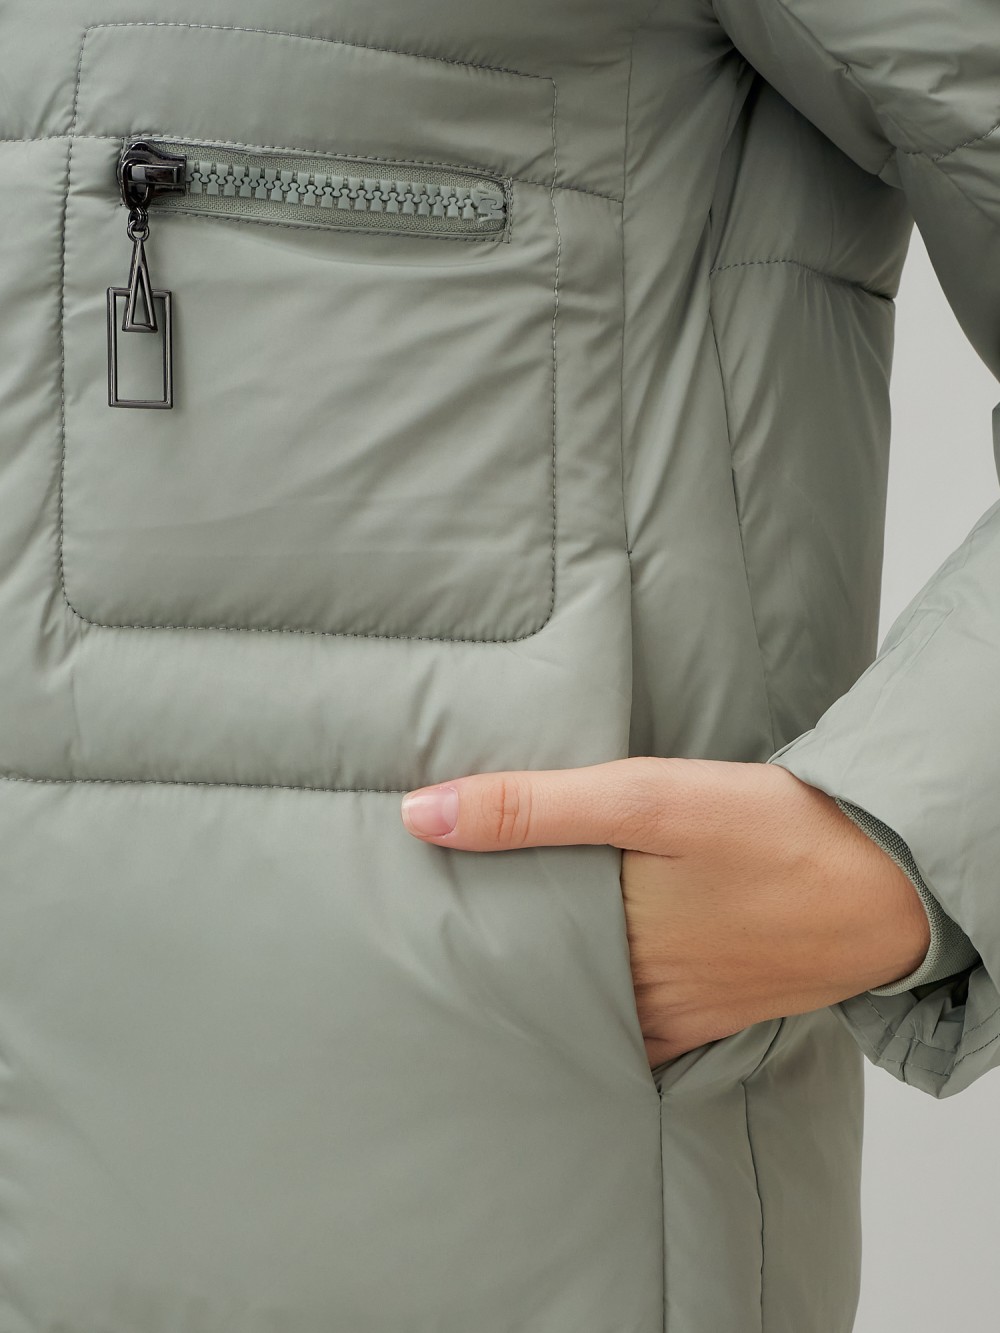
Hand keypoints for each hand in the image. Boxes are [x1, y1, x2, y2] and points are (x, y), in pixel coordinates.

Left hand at [399, 757, 930, 1066]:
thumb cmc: (770, 832)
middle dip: (485, 975)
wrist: (887, 881)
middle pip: (537, 991)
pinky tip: (584, 993)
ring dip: (540, 994)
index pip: (497, 959)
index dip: (446, 947)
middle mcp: (634, 994)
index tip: (398, 933)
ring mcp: (678, 1010)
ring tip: (483, 975)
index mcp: (606, 946)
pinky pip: (639, 1028)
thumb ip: (532, 807)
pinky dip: (602, 1012)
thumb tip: (419, 815)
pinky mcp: (715, 1010)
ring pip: (583, 1012)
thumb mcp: (646, 799)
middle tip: (421, 955)